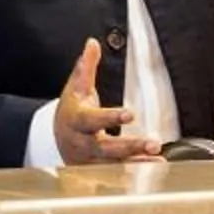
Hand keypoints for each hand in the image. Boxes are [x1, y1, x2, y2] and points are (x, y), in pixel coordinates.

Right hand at [52, 39, 161, 164]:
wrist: (56, 137)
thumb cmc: (72, 109)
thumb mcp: (76, 87)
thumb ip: (86, 66)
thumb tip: (92, 43)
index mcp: (76, 120)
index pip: (93, 120)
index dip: (111, 117)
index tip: (131, 113)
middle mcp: (82, 143)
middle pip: (106, 147)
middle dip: (130, 146)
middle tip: (153, 142)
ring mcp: (89, 159)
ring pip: (114, 163)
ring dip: (137, 161)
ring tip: (158, 157)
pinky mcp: (98, 169)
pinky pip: (118, 171)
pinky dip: (137, 168)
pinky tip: (155, 164)